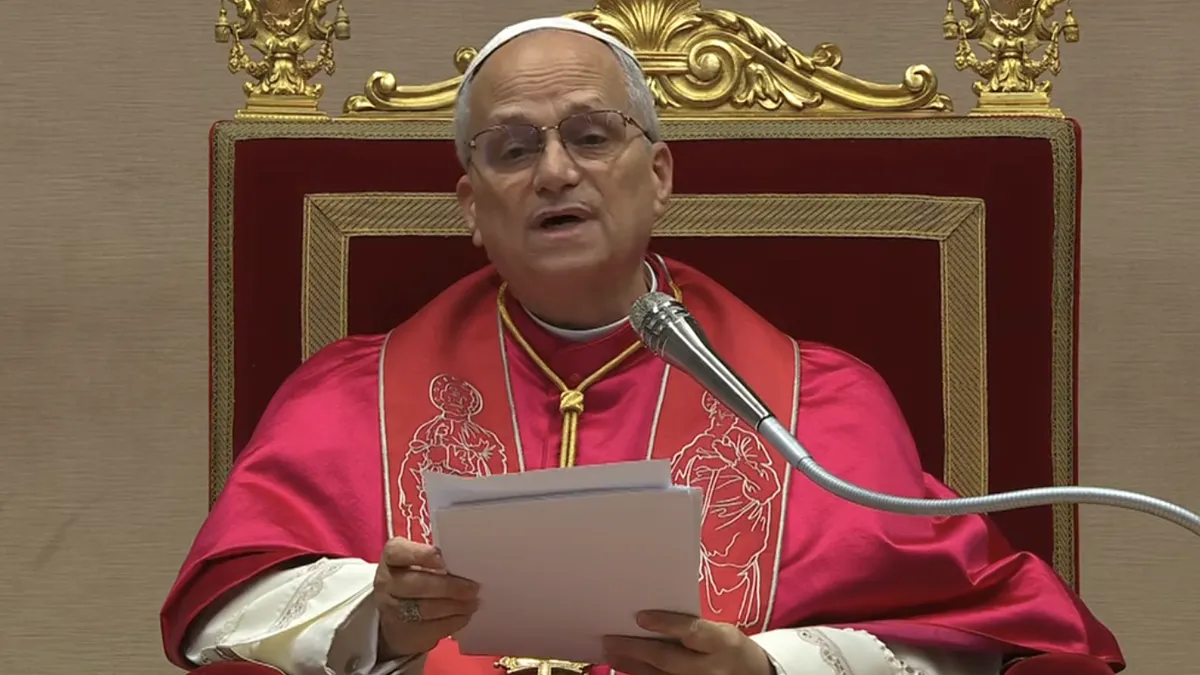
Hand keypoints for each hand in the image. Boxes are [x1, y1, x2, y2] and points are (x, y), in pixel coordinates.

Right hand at [373, 537, 480, 656]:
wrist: (395, 614)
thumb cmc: (415, 579)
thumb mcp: (417, 563)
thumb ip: (435, 560)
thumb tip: (465, 563)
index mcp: (391, 557)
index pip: (398, 552)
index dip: (420, 554)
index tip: (442, 559)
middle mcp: (386, 582)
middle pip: (417, 584)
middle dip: (449, 587)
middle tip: (473, 588)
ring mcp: (392, 610)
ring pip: (425, 609)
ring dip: (455, 606)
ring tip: (473, 603)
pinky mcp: (404, 633)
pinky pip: (431, 628)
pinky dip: (453, 622)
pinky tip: (465, 616)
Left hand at [602, 611, 773, 674]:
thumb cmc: (728, 646)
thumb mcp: (719, 631)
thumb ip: (691, 626)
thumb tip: (648, 615)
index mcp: (723, 643)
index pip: (692, 632)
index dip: (666, 624)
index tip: (640, 616)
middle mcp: (712, 669)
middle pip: (669, 660)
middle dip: (636, 649)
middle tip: (610, 639)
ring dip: (631, 665)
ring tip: (610, 652)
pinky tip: (625, 666)